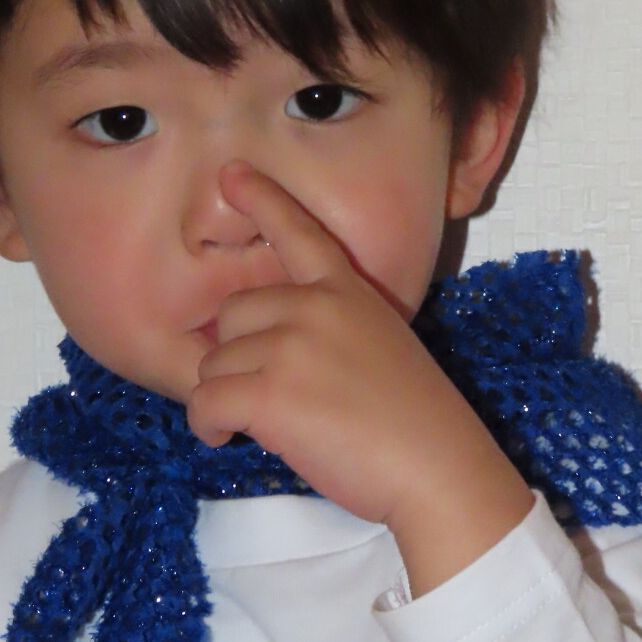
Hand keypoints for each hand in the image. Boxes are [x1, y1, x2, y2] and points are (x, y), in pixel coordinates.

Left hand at [187, 163, 534, 594]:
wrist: (438, 468)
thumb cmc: (416, 423)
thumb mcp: (380, 346)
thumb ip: (329, 330)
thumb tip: (270, 350)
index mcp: (348, 291)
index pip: (299, 233)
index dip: (262, 200)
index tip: (230, 172)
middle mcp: (315, 307)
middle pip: (231, 316)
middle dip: (235, 358)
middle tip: (268, 395)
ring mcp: (292, 347)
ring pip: (212, 365)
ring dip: (224, 398)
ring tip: (261, 424)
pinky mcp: (271, 393)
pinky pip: (204, 402)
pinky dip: (207, 425)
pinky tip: (228, 437)